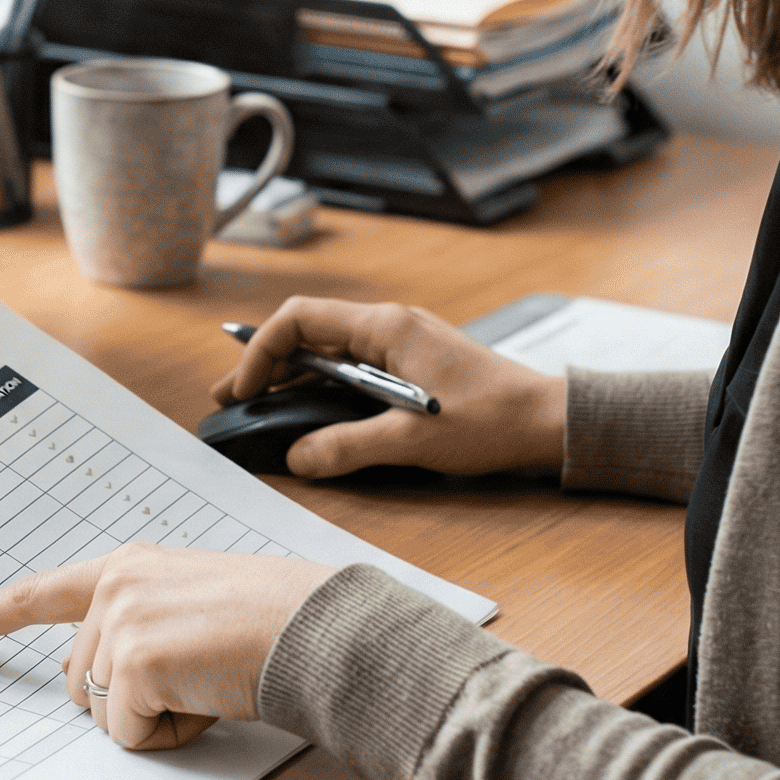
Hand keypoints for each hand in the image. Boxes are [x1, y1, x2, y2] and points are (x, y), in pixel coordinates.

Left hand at [0, 543, 328, 751]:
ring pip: (101, 713)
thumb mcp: (191, 605)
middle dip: (128, 699)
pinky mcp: (133, 662)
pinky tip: (210, 698)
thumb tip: (102, 684)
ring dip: (153, 717)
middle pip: (77, 682)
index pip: (37, 594)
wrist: (317, 628)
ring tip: (210, 680)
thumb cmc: (271, 623)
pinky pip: (126, 735)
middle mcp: (115, 584)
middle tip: (198, 674)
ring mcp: (120, 620)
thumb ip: (137, 624)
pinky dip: (170, 735)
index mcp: (127, 567)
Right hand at [211, 295, 564, 479]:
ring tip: (257, 405)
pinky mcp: (412, 362)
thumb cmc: (490, 420)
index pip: (299, 321)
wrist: (547, 420)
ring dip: (292, 376)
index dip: (261, 352)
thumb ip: (347, 448)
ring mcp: (402, 342)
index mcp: (385, 328)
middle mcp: (390, 325)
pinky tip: (307, 409)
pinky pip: (352, 365)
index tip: (245, 391)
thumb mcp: (411, 441)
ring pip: (329, 350)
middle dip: (265, 365)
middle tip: (231, 398)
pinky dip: (322, 384)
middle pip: (308, 333)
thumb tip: (298, 459)